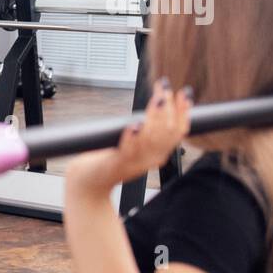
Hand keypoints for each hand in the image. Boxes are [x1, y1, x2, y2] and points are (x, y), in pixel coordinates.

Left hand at [66, 79, 191, 196]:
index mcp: (157, 154)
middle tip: (166, 89)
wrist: (88, 184)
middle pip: (168, 133)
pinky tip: (135, 124)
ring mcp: (134, 162)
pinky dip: (132, 137)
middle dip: (169, 108)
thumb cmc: (109, 159)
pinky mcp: (116, 164)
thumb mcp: (135, 145)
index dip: (183, 113)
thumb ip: (146, 132)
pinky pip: (128, 151)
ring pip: (151, 139)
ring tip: (158, 99)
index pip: (178, 133)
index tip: (184, 94)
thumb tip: (158, 105)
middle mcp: (150, 159)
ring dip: (155, 117)